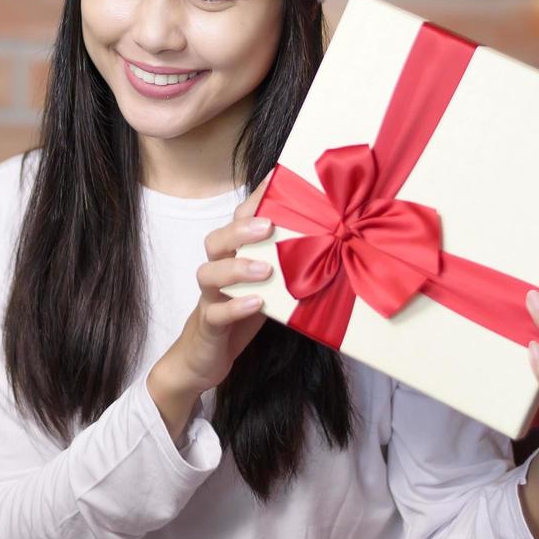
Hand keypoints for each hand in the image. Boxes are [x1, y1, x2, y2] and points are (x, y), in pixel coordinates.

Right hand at [147, 170, 274, 437]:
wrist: (204, 359)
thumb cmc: (243, 315)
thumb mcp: (269, 286)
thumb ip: (288, 265)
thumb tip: (334, 244)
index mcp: (233, 256)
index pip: (238, 219)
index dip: (255, 199)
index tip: (278, 179)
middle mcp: (218, 270)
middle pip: (216, 240)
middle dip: (240, 230)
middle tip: (267, 227)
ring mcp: (210, 297)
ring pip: (209, 273)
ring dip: (237, 268)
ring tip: (264, 269)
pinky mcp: (209, 324)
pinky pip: (216, 312)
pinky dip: (235, 306)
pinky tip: (257, 303)